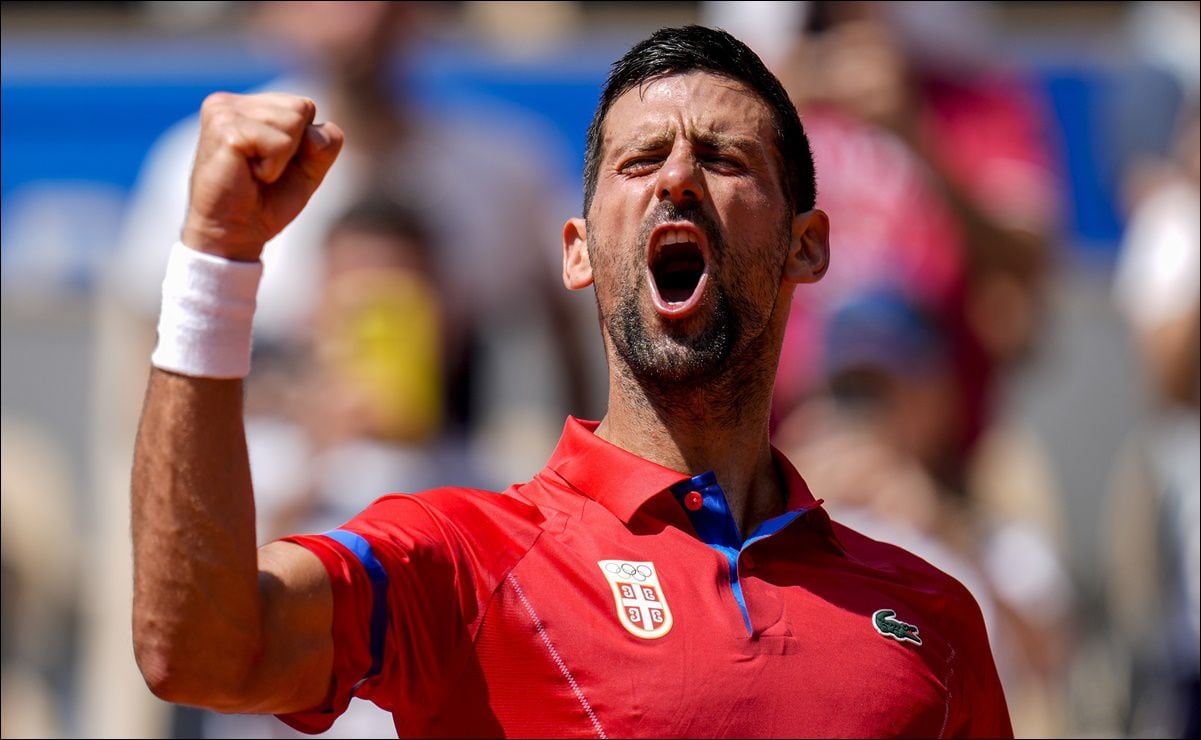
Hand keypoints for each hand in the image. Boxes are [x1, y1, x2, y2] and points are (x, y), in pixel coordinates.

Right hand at [181, 92, 343, 260]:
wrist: (234, 234)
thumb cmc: (267, 202)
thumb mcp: (308, 169)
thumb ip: (325, 144)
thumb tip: (316, 134)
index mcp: (247, 105)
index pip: (305, 106)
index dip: (304, 144)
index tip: (274, 164)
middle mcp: (230, 101)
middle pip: (302, 108)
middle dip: (295, 148)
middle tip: (263, 171)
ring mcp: (223, 111)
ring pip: (293, 122)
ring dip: (282, 159)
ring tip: (254, 173)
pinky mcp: (224, 129)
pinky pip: (279, 143)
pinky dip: (272, 168)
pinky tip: (248, 175)